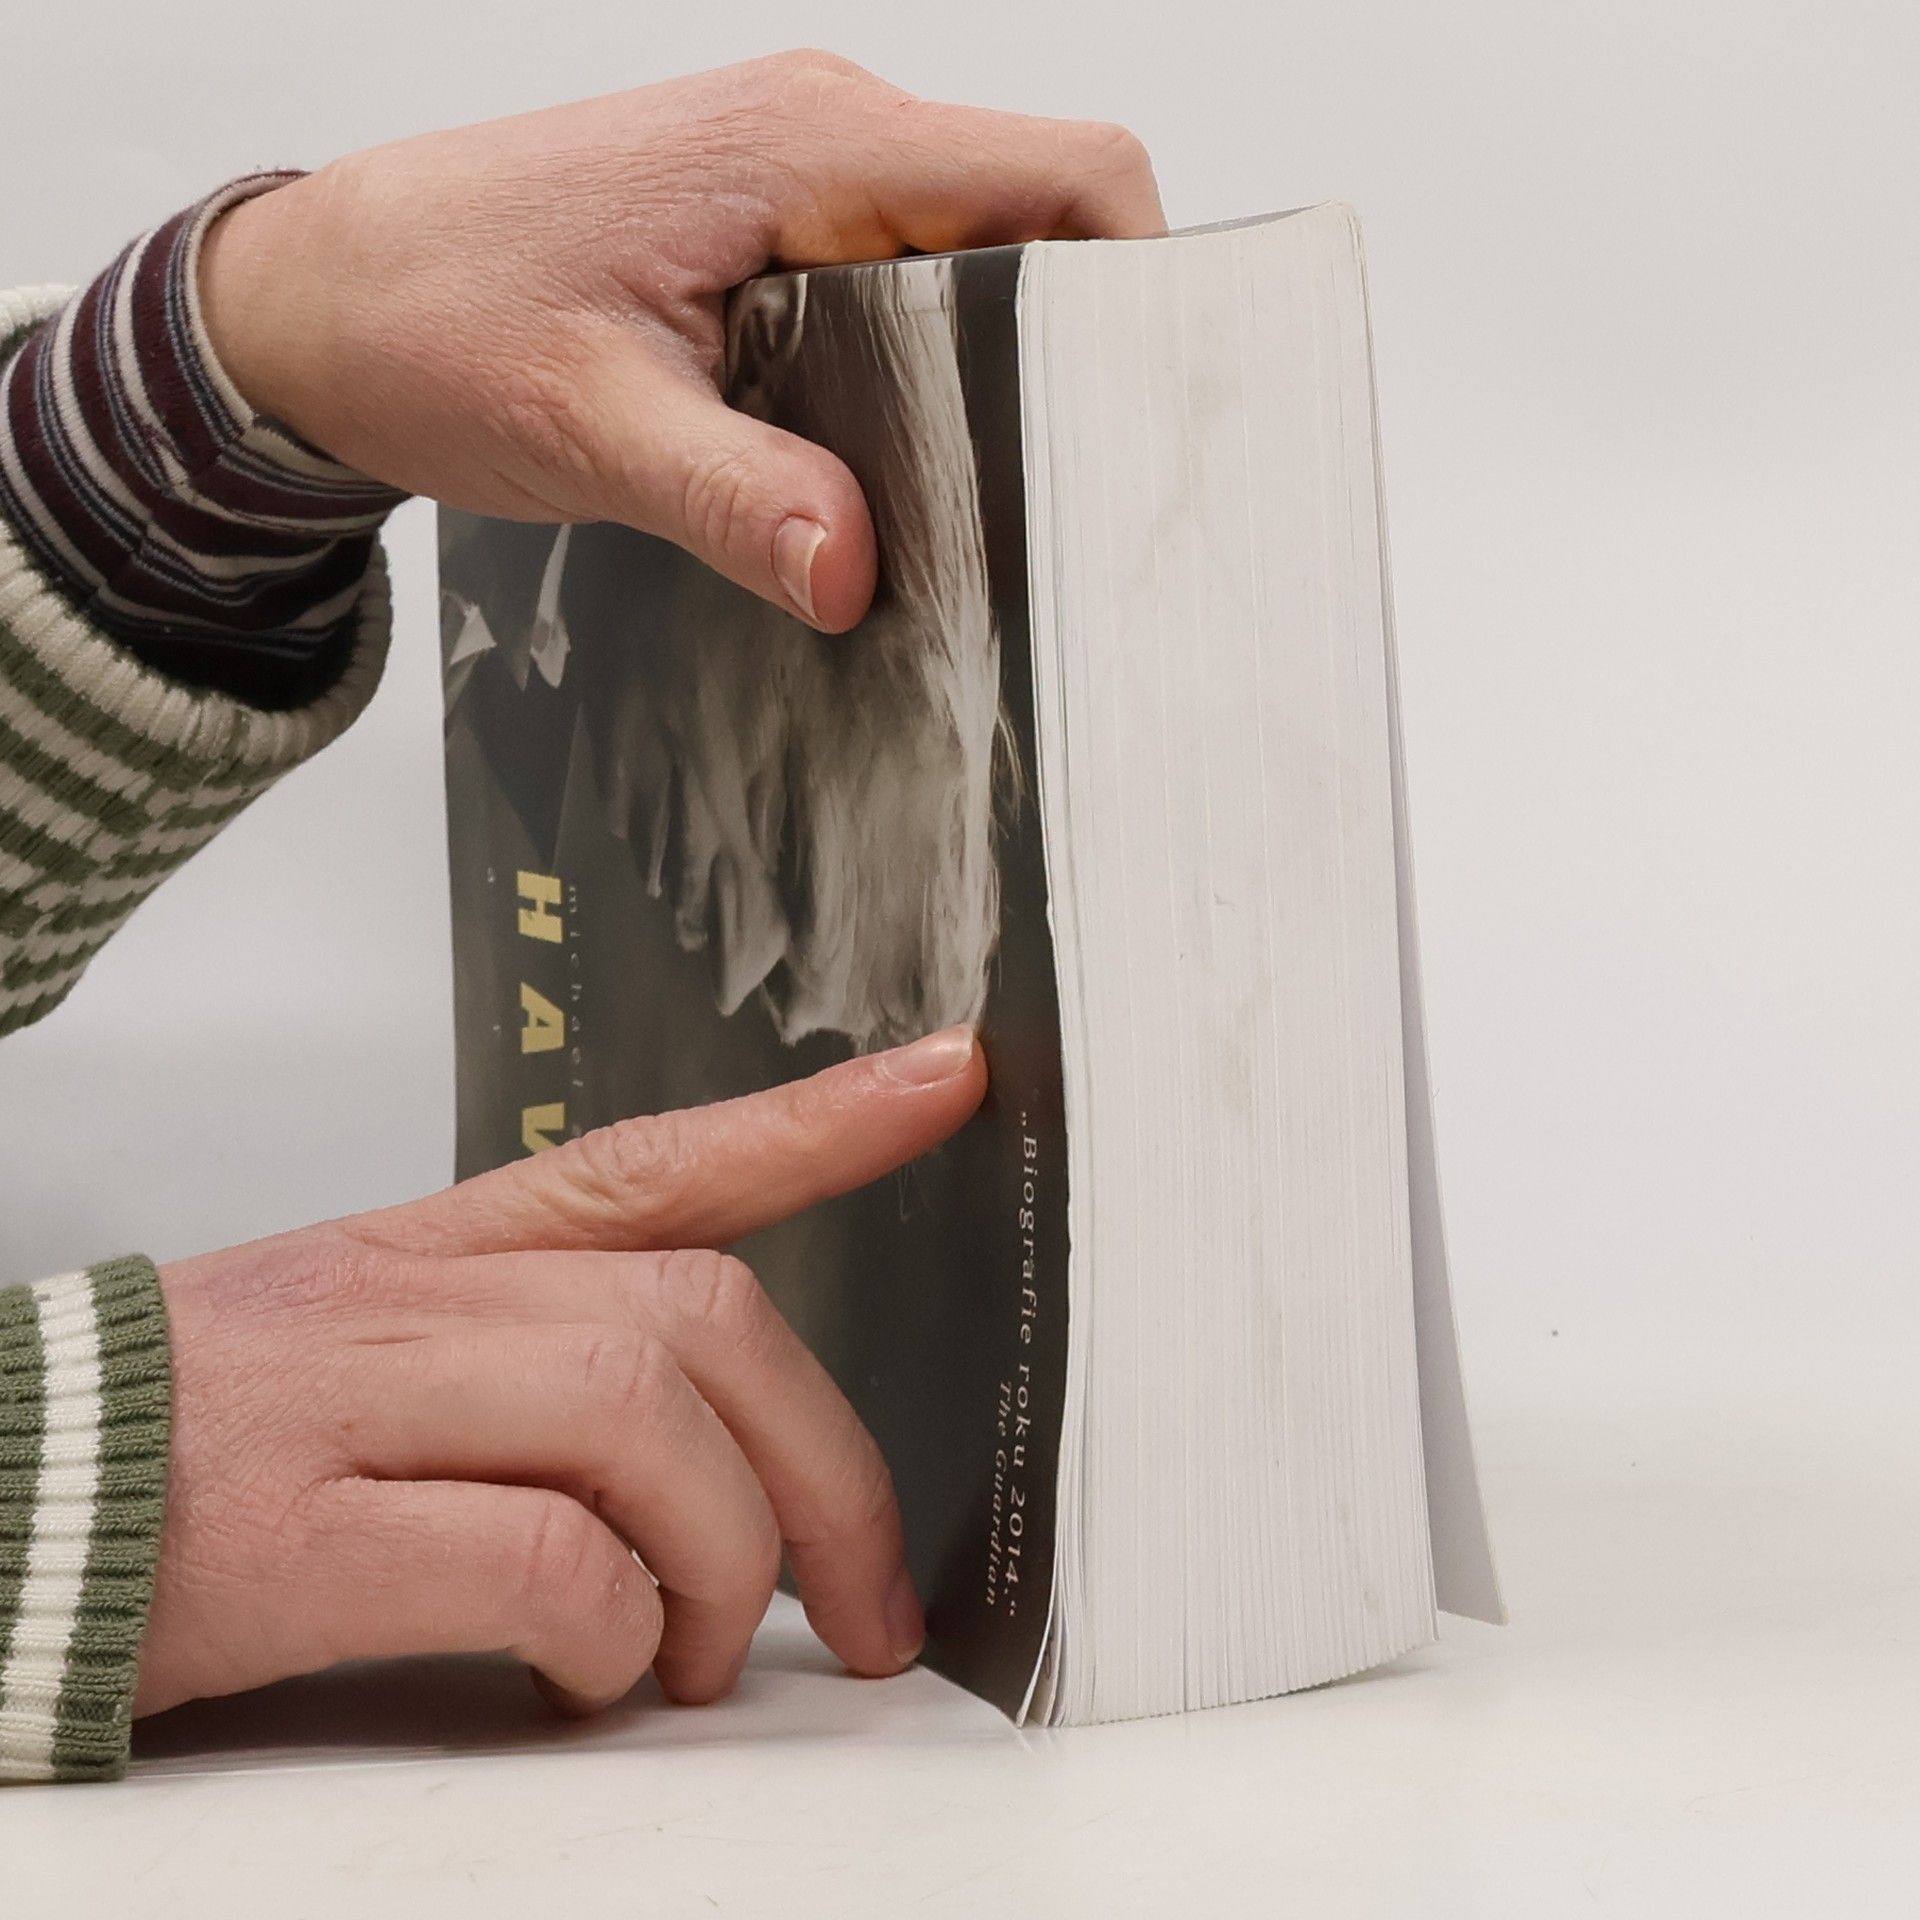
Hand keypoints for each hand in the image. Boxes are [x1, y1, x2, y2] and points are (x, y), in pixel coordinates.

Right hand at [135, 1027, 986, 1718]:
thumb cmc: (211, 1429)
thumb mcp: (381, 1340)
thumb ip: (547, 1358)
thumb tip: (732, 1447)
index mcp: (448, 1249)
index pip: (660, 1157)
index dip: (816, 1118)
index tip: (945, 1076)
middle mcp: (418, 1299)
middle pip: (701, 1319)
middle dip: (825, 1465)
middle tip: (862, 1595)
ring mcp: (357, 1405)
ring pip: (641, 1417)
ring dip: (723, 1556)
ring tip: (702, 1651)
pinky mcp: (297, 1539)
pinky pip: (537, 1556)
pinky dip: (605, 1626)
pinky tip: (588, 1672)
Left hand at [197, 51, 1163, 631]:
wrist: (319, 300)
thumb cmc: (431, 315)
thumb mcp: (591, 426)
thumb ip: (737, 496)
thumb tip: (855, 572)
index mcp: (807, 147)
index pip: (1065, 173)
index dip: (1142, 280)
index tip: (1151, 408)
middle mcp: (823, 145)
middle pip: (1037, 227)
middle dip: (1073, 356)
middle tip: (1066, 499)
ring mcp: (799, 190)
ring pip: (971, 270)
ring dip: (990, 381)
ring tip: (985, 507)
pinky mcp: (769, 244)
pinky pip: (899, 298)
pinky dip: (922, 384)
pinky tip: (893, 479)